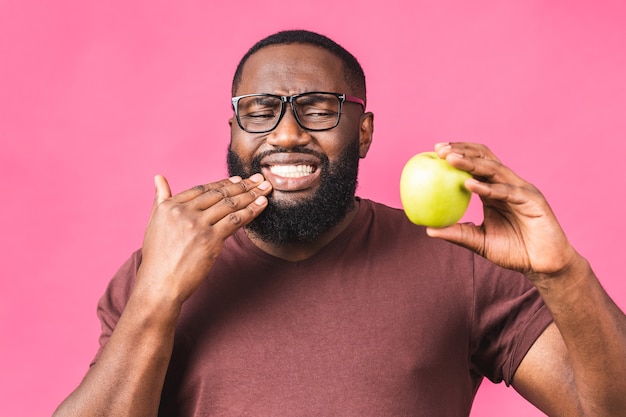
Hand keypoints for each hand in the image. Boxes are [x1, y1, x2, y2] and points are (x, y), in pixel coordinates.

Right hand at [136, 173, 271, 304]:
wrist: (159, 284)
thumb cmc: (157, 258)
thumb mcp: (154, 222)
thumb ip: (160, 199)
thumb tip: (159, 177)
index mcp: (170, 206)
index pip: (203, 189)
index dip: (223, 183)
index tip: (239, 179)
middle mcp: (184, 212)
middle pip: (219, 194)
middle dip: (243, 186)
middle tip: (260, 179)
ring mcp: (198, 225)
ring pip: (230, 205)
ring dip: (251, 195)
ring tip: (265, 189)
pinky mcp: (210, 240)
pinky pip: (236, 220)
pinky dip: (251, 211)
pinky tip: (262, 204)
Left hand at [426, 142, 577, 277]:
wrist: (542, 266)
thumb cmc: (513, 252)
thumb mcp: (478, 242)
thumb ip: (457, 233)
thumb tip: (428, 229)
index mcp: (494, 190)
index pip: (474, 164)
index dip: (457, 155)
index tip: (434, 152)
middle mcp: (507, 185)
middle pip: (484, 158)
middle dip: (462, 150)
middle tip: (439, 150)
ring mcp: (521, 190)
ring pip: (494, 169)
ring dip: (471, 162)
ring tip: (450, 159)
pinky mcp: (533, 200)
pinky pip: (507, 191)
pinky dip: (488, 187)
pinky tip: (469, 184)